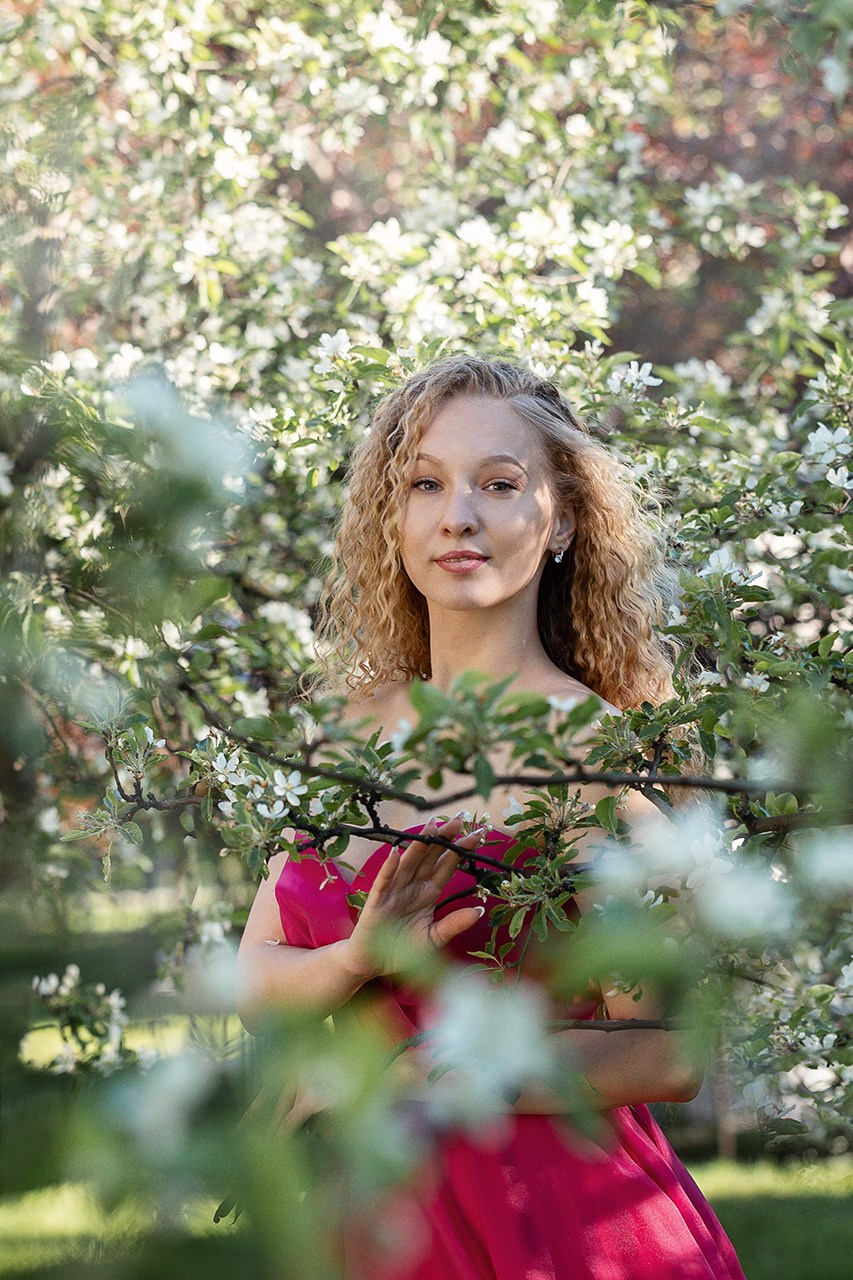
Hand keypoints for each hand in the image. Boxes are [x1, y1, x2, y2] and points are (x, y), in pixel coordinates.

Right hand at [340, 814, 486, 979]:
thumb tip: (480, 910)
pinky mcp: (377, 901)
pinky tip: (396, 853)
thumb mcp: (434, 939)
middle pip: (431, 857)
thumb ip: (454, 924)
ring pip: (409, 863)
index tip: (478, 833)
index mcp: (429, 892)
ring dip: (420, 844)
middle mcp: (414, 886)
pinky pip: (384, 882)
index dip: (462, 850)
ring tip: (432, 825)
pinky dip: (389, 868)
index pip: (448, 866)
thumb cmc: (403, 951)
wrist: (373, 964)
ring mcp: (395, 891)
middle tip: (460, 817)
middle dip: (445, 837)